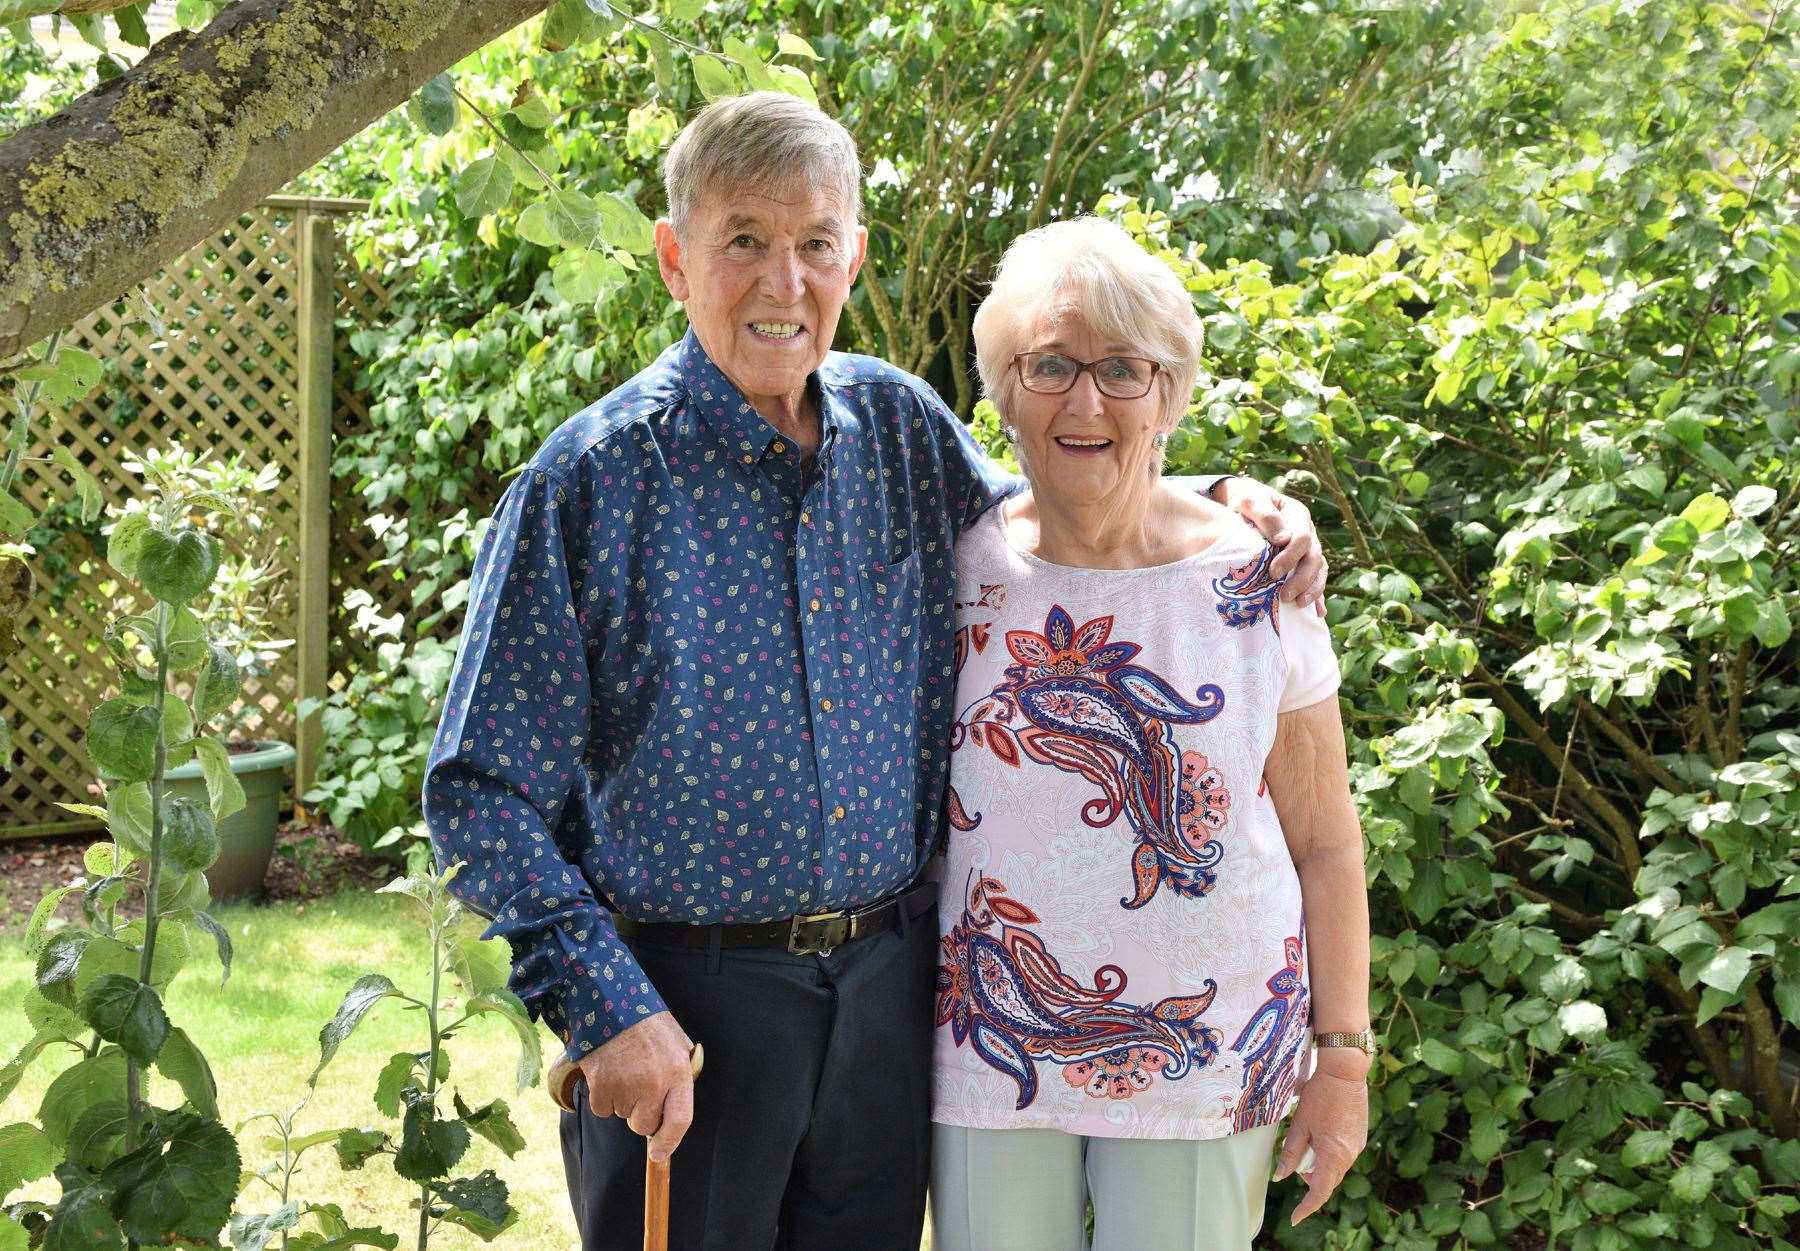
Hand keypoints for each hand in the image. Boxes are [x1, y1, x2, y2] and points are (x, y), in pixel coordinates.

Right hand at [576, 1010, 695, 1162]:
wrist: (609, 1001)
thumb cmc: (645, 1021)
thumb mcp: (676, 1042)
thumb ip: (681, 1073)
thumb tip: (677, 1105)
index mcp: (678, 1071)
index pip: (680, 1120)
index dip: (670, 1143)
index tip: (659, 1154)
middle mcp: (654, 1083)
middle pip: (645, 1124)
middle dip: (640, 1113)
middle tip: (637, 1084)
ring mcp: (627, 1086)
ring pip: (622, 1116)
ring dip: (621, 1100)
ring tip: (623, 1068)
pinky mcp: (601, 1086)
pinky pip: (602, 1109)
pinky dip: (602, 1096)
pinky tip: (607, 1071)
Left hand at [1212, 478, 1326, 606]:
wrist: (1240, 505)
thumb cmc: (1243, 500)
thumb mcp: (1249, 500)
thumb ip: (1265, 515)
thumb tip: (1283, 539)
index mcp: (1297, 515)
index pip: (1302, 539)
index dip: (1291, 557)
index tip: (1273, 572)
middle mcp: (1307, 531)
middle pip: (1314, 558)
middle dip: (1301, 579)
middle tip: (1284, 596)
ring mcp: (1307, 548)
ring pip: (1319, 570)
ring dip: (1312, 589)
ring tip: (1298, 605)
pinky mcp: (1302, 561)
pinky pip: (1315, 579)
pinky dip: (1317, 596)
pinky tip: (1317, 613)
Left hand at [1272, 1054, 1368, 1224]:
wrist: (1345, 1073)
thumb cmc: (1319, 1096)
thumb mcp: (1299, 1125)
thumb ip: (1290, 1153)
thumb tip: (1281, 1177)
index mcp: (1333, 1155)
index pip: (1320, 1192)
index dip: (1307, 1207)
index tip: (1295, 1217)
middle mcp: (1349, 1155)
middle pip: (1328, 1180)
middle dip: (1311, 1179)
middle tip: (1296, 1164)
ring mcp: (1358, 1146)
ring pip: (1336, 1167)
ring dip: (1321, 1164)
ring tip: (1308, 1143)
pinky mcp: (1360, 1137)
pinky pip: (1344, 1155)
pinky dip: (1330, 1154)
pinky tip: (1321, 1135)